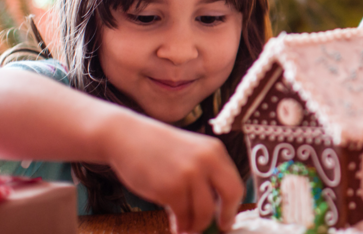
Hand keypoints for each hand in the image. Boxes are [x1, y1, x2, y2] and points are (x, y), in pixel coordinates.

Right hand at [104, 116, 242, 233]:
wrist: (127, 137)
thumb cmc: (157, 148)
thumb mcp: (190, 153)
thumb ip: (205, 175)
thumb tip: (216, 209)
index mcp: (215, 151)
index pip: (235, 184)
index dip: (232, 206)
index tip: (227, 220)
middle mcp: (207, 160)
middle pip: (230, 196)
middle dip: (224, 217)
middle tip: (217, 227)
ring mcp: (189, 174)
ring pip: (204, 212)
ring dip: (196, 225)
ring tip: (187, 227)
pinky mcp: (171, 188)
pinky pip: (182, 215)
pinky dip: (180, 225)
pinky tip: (176, 225)